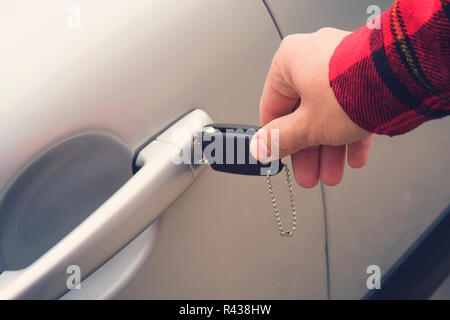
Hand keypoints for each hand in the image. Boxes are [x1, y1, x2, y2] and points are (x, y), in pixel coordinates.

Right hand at [250, 28, 371, 187]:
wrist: (403, 78)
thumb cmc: (352, 90)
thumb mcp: (307, 125)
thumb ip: (280, 139)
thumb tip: (259, 148)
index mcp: (289, 62)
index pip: (272, 106)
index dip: (274, 138)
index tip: (277, 156)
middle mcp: (313, 60)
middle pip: (302, 115)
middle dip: (308, 152)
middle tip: (308, 174)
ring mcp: (340, 67)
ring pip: (327, 115)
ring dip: (329, 150)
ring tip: (332, 175)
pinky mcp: (364, 76)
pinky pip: (350, 108)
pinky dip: (350, 134)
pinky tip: (353, 158)